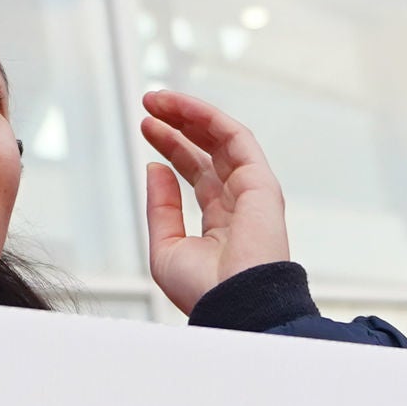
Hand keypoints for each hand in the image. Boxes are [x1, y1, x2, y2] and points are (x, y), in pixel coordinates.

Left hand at [141, 89, 292, 312]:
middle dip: (179, 124)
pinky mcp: (261, 182)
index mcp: (220, 223)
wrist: (232, 305)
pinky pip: (235, 137)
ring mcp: (252, 191)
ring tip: (158, 100)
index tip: (145, 128)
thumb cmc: (203, 291)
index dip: (171, 146)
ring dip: (190, 113)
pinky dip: (208, 117)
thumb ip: (162, 207)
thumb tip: (155, 168)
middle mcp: (239, 203)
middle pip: (208, 151)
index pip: (196, 173)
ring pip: (222, 138)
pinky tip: (182, 107)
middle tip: (149, 105)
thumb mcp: (166, 247)